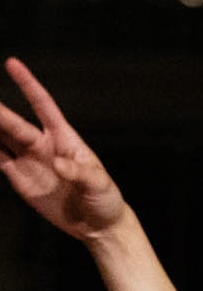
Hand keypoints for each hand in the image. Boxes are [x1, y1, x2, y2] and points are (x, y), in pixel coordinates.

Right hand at [0, 57, 124, 238]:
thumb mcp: (99, 184)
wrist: (98, 226)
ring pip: (1, 137)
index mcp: (64, 139)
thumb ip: (79, 172)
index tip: (13, 64)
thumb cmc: (105, 199)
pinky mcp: (20, 178)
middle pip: (15, 124)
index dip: (28, 85)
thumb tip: (58, 163)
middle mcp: (43, 145)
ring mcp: (29, 160)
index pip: (43, 106)